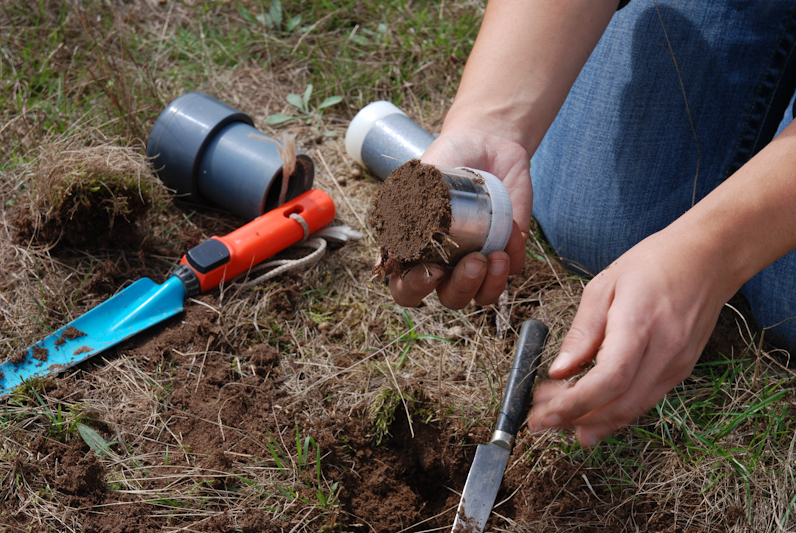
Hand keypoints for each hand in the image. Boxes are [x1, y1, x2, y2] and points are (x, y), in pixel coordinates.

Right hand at [388, 126, 531, 308]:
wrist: (487, 142)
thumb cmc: (447, 159)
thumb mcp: (420, 176)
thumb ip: (401, 204)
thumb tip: (389, 239)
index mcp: (417, 253)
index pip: (406, 289)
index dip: (415, 289)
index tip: (432, 270)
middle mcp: (447, 264)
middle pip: (450, 298)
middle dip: (463, 287)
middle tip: (474, 261)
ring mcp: (478, 260)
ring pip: (483, 295)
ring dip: (491, 284)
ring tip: (497, 256)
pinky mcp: (508, 251)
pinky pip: (513, 269)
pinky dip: (514, 257)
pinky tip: (514, 233)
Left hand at [527, 224, 735, 446]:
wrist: (708, 258)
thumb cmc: (653, 263)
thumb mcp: (603, 286)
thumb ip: (581, 333)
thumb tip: (558, 371)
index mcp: (640, 324)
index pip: (608, 379)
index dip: (574, 404)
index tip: (544, 415)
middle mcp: (664, 351)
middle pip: (619, 404)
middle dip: (575, 419)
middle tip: (540, 419)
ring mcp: (677, 365)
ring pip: (632, 410)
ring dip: (592, 421)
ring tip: (557, 416)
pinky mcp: (681, 371)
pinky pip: (644, 401)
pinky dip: (614, 412)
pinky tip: (589, 413)